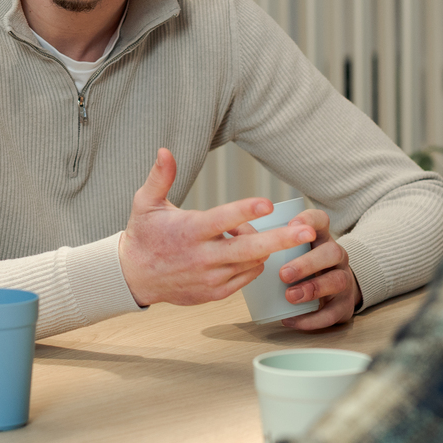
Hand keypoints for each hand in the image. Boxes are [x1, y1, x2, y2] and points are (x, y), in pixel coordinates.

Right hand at [120, 148, 314, 307]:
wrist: (134, 277)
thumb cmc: (144, 234)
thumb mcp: (144, 202)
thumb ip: (160, 177)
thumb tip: (166, 150)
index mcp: (189, 231)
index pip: (222, 220)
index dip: (246, 212)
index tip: (268, 204)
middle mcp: (203, 257)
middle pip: (249, 249)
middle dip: (281, 240)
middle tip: (308, 231)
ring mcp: (211, 278)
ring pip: (252, 262)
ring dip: (261, 246)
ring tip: (245, 232)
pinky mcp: (215, 292)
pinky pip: (247, 276)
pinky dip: (252, 263)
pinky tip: (242, 251)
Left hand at [273, 208, 362, 330]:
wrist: (335, 292)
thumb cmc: (303, 267)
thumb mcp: (293, 251)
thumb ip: (270, 245)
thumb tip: (235, 238)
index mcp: (321, 239)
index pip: (321, 220)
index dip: (308, 221)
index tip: (291, 225)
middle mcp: (336, 256)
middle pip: (333, 251)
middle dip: (308, 263)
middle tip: (284, 274)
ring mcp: (343, 280)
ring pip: (338, 281)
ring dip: (313, 288)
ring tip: (290, 296)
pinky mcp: (344, 305)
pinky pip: (333, 313)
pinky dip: (312, 319)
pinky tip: (291, 320)